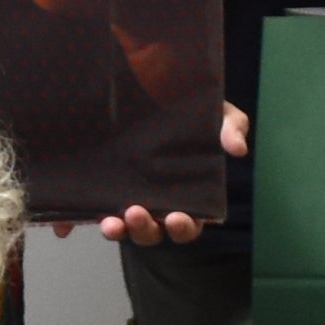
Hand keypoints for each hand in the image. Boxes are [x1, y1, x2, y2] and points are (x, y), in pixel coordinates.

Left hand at [96, 99, 248, 248]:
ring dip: (120, 229)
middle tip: (137, 214)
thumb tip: (238, 149)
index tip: (176, 218)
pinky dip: (93, 222)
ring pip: (126, 228)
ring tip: (113, 222)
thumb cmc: (196, 113)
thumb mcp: (220, 115)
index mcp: (190, 198)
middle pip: (154, 232)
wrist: (161, 92)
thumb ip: (232, 128)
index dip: (182, 227)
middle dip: (146, 229)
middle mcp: (160, 206)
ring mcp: (132, 200)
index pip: (189, 224)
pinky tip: (87, 221)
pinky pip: (100, 214)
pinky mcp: (108, 191)